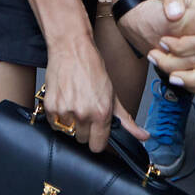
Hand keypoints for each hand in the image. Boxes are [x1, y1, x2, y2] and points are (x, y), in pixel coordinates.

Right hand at [44, 33, 146, 152]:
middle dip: (85, 129)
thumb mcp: (113, 94)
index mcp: (101, 113)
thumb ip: (127, 120)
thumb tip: (143, 137)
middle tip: (86, 110)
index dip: (98, 139)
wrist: (71, 49)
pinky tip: (65, 101)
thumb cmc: (92, 68)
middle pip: (82, 140)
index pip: (97, 146)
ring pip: (68, 132)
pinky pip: (54, 124)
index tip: (97, 132)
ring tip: (75, 104)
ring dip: (71, 123)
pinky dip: (58, 117)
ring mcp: (66, 111)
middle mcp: (83, 114)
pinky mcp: (51, 107)